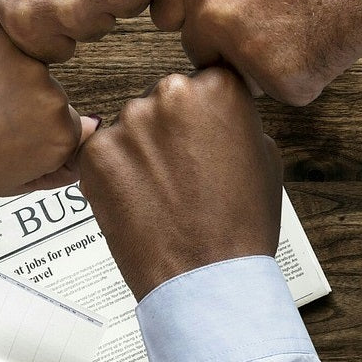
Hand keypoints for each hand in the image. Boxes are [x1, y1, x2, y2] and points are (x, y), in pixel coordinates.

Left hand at [0, 26, 97, 197]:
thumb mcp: (12, 183)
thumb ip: (58, 168)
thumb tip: (85, 145)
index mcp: (61, 137)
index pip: (69, 125)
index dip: (37, 132)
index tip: (13, 137)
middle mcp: (54, 98)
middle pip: (51, 95)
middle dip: (25, 103)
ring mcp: (28, 64)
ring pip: (29, 68)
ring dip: (9, 77)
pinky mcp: (1, 39)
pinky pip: (7, 45)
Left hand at [71, 68, 281, 299]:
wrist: (206, 279)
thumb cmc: (241, 225)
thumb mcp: (265, 157)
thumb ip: (236, 122)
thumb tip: (215, 115)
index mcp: (217, 87)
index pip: (203, 83)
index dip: (202, 116)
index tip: (203, 138)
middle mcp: (170, 93)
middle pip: (163, 101)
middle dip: (168, 130)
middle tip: (182, 173)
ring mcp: (128, 122)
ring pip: (131, 127)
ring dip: (140, 151)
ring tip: (160, 193)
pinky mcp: (95, 153)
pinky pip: (101, 153)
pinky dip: (113, 174)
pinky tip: (136, 201)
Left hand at [150, 0, 361, 105]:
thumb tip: (186, 13)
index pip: (165, 18)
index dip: (191, 18)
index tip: (208, 19)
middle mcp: (212, 16)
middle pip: (199, 52)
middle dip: (225, 45)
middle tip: (267, 22)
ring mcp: (245, 52)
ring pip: (238, 76)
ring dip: (260, 64)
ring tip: (295, 26)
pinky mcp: (282, 81)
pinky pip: (279, 90)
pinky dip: (298, 74)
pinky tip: (315, 41)